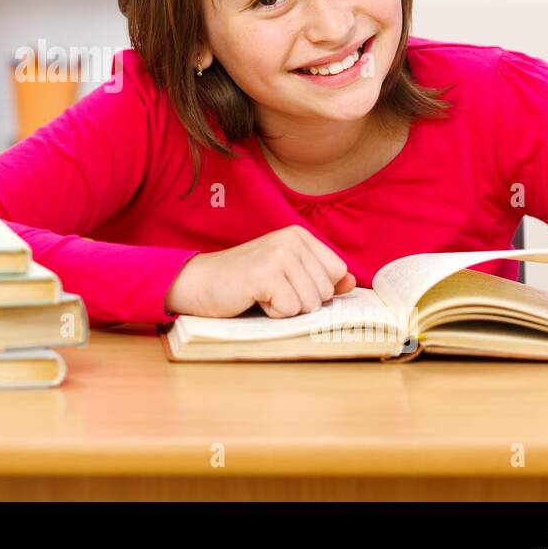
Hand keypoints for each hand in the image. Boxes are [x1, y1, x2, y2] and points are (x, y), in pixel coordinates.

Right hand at [165, 225, 355, 318]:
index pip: (337, 273)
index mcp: (299, 235)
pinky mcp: (266, 274)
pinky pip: (290, 309)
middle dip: (300, 302)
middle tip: (269, 291)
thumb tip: (350, 282)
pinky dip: (273, 313)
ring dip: (286, 309)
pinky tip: (254, 299)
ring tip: (261, 294)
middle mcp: (291, 239)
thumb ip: (318, 276)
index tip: (285, 285)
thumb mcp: (285, 275)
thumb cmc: (241, 283)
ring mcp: (279, 254)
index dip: (314, 289)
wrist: (197, 283)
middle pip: (326, 291)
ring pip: (311, 303)